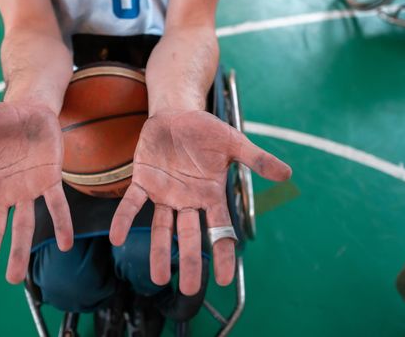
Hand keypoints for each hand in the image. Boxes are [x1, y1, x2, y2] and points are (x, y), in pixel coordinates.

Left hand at [109, 110, 290, 294]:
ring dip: (159, 251)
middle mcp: (188, 200)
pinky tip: (117, 238)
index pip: (220, 230)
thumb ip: (257, 159)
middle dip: (191, 262)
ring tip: (157, 278)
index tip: (225, 279)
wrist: (177, 114)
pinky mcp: (143, 181)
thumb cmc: (206, 131)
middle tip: (190, 289)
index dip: (223, 254)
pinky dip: (125, 220)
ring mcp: (164, 193)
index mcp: (210, 195)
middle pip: (190, 236)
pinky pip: (133, 204)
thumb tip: (287, 174)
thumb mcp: (234, 142)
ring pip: (162, 228)